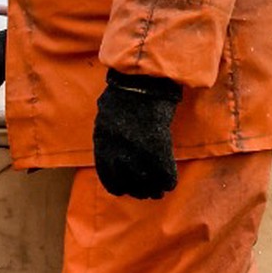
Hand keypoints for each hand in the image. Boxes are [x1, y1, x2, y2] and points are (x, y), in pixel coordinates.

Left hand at [92, 70, 180, 198]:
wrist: (142, 80)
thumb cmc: (125, 93)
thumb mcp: (106, 116)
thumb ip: (109, 137)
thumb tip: (113, 151)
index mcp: (102, 143)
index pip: (107, 176)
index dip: (118, 185)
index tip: (125, 189)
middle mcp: (116, 151)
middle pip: (126, 184)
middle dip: (137, 191)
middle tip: (146, 192)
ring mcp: (136, 150)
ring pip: (145, 183)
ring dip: (153, 189)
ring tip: (158, 191)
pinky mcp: (156, 148)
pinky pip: (163, 174)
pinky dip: (168, 181)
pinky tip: (170, 183)